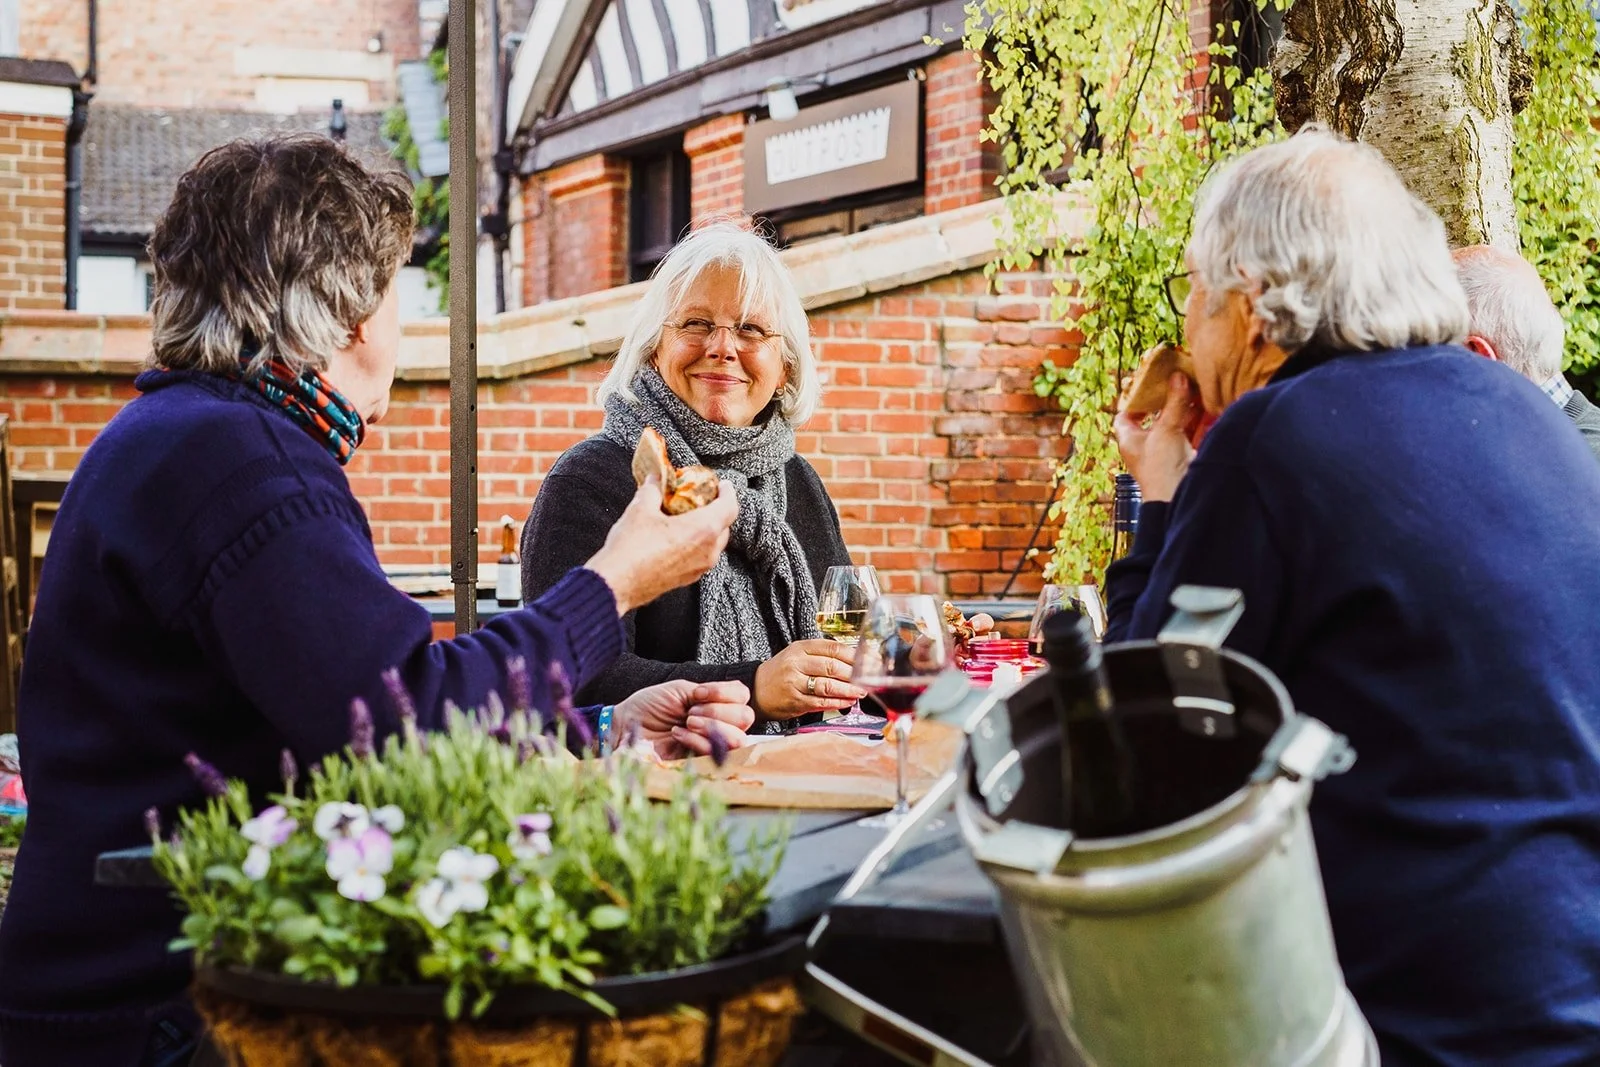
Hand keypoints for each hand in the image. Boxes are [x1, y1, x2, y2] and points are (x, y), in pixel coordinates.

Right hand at [584, 478, 737, 614]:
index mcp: (703, 530)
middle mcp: (708, 551)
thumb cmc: (631, 548)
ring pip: (714, 544)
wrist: (616, 584)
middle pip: (724, 526)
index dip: (728, 493)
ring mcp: (699, 569)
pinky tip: (677, 537)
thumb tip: (655, 478)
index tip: (723, 485)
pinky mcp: (687, 579)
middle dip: (716, 510)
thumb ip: (653, 490)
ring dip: (707, 529)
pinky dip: (696, 544)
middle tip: (702, 498)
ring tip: (688, 517)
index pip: (730, 507)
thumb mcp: (641, 509)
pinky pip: (701, 557)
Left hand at [615, 679, 754, 758]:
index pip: (742, 696)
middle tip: (691, 712)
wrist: (627, 725)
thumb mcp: (681, 690)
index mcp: (716, 703)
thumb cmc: (650, 706)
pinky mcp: (702, 762)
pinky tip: (678, 734)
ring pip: (738, 737)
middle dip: (718, 711)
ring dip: (712, 725)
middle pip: (746, 717)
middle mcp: (719, 723)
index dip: (725, 693)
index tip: (698, 693)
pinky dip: (697, 740)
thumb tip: (732, 699)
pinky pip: (715, 753)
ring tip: (688, 722)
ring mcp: (712, 744)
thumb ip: (709, 692)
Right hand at [752, 639, 865, 720]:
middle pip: (832, 666)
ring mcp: (794, 683)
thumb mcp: (798, 655)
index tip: (869, 661)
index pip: (833, 648)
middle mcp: (796, 663)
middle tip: (869, 679)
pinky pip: (821, 702)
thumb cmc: (782, 672)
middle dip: (855, 674)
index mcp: (800, 648)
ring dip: (849, 690)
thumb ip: (822, 655)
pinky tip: (848, 702)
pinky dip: (838, 703)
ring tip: (861, 692)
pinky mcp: (795, 701)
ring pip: (828, 686)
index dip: (854, 655)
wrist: (756, 690)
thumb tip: (854, 661)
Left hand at [1114, 372, 1197, 502]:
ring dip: (1187, 407)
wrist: (1178, 498)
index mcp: (1130, 439)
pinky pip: (1192, 432)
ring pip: (1176, 423)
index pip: (1125, 416)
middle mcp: (1146, 444)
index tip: (1149, 385)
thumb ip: (1174, 402)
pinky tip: (1210, 405)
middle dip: (1168, 399)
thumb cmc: (1160, 468)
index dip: (1135, 401)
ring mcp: (1166, 451)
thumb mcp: (1166, 429)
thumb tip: (1178, 376)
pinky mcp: (1185, 456)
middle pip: (1156, 416)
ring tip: (1197, 387)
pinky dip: (1200, 420)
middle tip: (1179, 380)